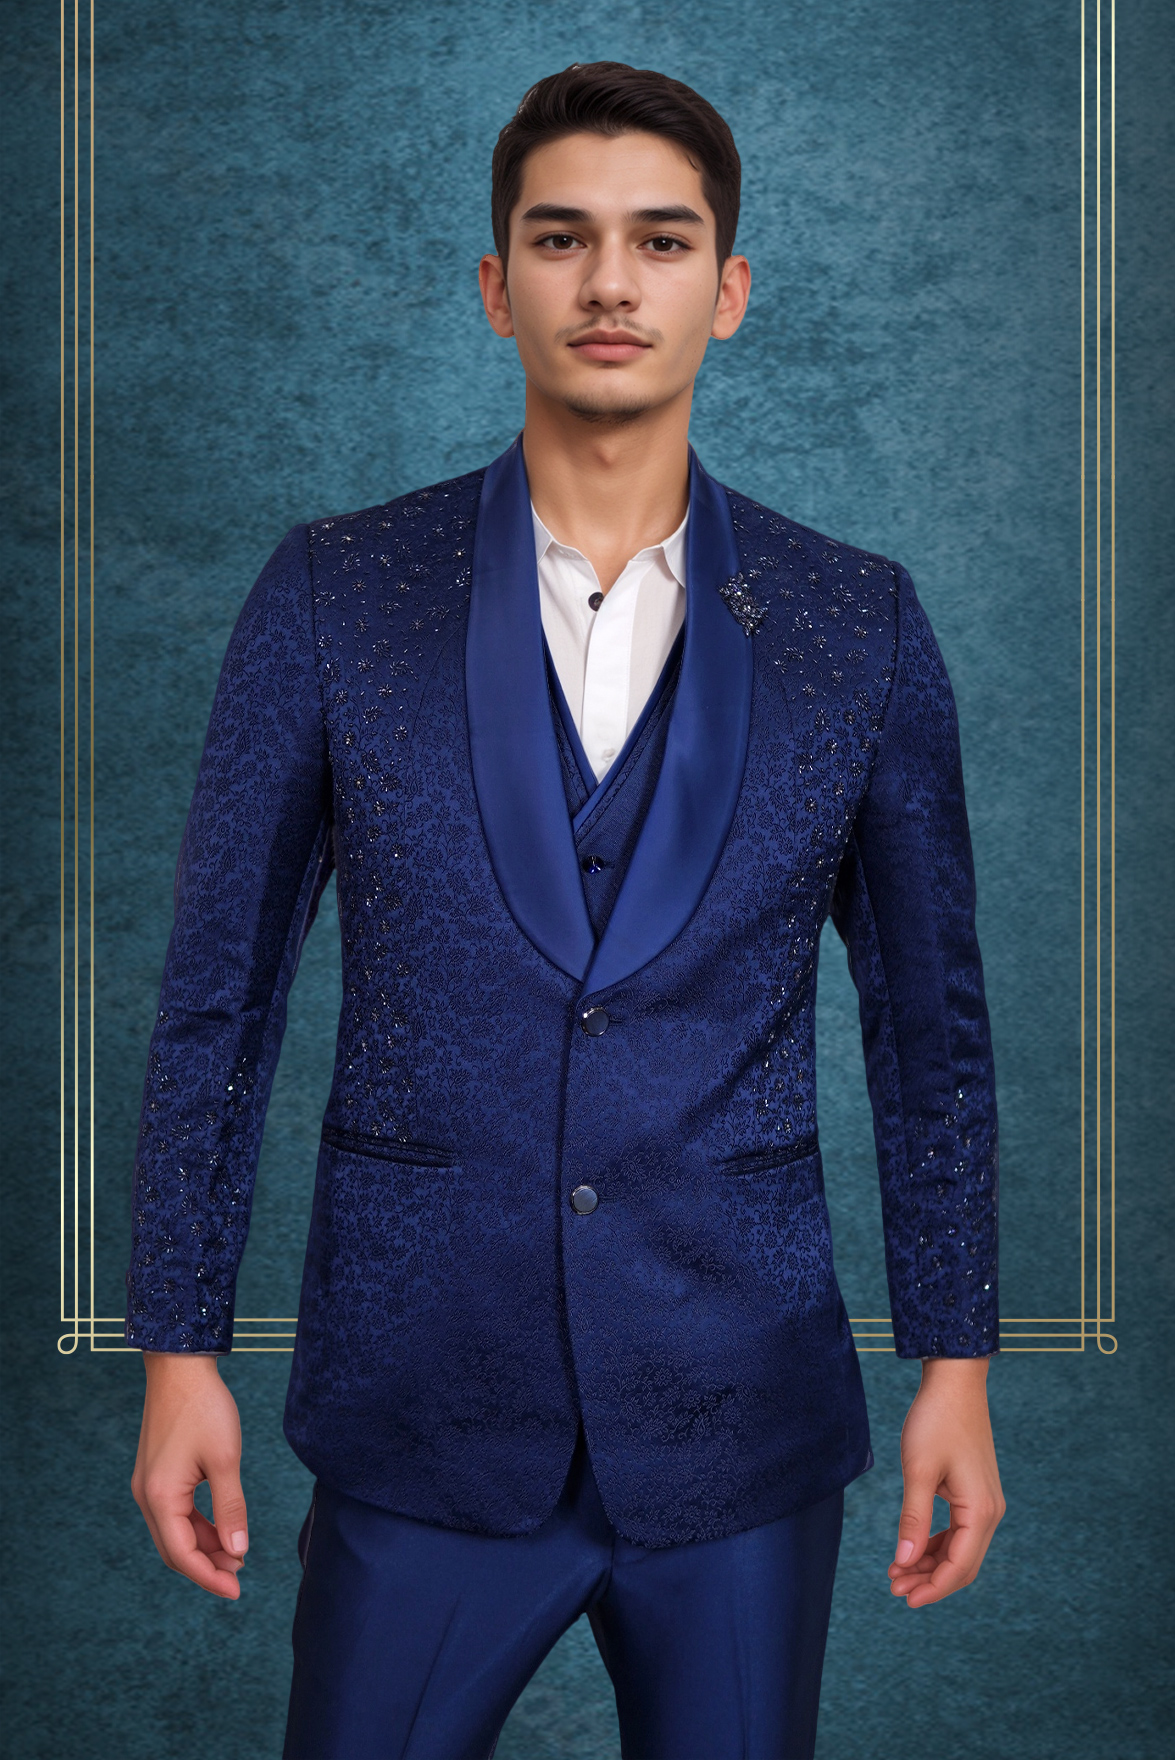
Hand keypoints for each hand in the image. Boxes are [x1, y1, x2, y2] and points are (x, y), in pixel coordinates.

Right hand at [131, 1351, 248, 1598]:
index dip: (209, 1577)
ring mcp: (149, 1485)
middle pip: (175, 1549)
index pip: (183, 1554)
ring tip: (237, 1553)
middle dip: (206, 1565)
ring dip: (204, 1545)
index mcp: (160, 1497)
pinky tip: (222, 1528)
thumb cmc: (204, 1409)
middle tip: (240, 1576)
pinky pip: (176, 1513)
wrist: (180, 1368)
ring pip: (175, 1532)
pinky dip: (198, 1525)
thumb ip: (230, 1508)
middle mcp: (147, 1496)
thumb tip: (238, 1550)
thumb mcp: (225, 1459)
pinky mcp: (157, 1474)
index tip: (237, 1590)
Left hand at [888, 1356, 1004, 1607]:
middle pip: (962, 1564)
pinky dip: (935, 1544)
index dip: (932, 1588)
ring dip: (930, 1563)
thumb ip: (913, 1519)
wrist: (954, 1382)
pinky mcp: (974, 1493)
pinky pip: (958, 1531)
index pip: (959, 1567)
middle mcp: (990, 1512)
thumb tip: (905, 1563)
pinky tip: (911, 1549)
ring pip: (959, 1549)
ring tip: (896, 1572)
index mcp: (981, 1511)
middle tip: (893, 1587)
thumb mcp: (919, 1470)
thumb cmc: (936, 1421)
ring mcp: (984, 1502)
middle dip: (929, 1580)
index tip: (903, 1599)